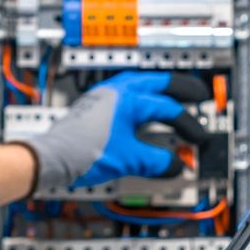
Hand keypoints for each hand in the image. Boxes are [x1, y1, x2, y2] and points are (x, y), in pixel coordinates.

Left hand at [21, 72, 210, 192]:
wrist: (50, 159)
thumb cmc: (81, 153)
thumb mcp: (127, 159)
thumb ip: (155, 161)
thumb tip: (174, 166)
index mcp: (128, 99)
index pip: (167, 109)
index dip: (188, 125)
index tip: (199, 140)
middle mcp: (116, 92)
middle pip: (157, 83)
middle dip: (180, 89)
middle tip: (199, 94)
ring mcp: (104, 98)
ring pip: (140, 85)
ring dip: (159, 90)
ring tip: (174, 96)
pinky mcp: (95, 109)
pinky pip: (126, 96)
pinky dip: (142, 101)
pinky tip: (143, 112)